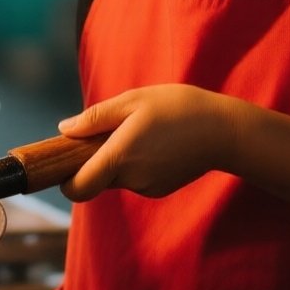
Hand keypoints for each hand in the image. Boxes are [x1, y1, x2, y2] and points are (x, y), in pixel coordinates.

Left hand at [57, 84, 247, 201]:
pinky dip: (136, 164)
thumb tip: (64, 129)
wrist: (225, 131)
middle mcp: (132, 178)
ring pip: (117, 177)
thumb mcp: (133, 101)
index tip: (64, 164)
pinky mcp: (161, 189)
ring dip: (117, 159)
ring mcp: (148, 187)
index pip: (79, 188)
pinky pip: (135, 178)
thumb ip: (96, 118)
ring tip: (141, 131)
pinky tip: (156, 143)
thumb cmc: (178, 108)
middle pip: (96, 179)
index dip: (66, 181)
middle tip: (109, 131)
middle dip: (94, 160)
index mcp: (120, 157)